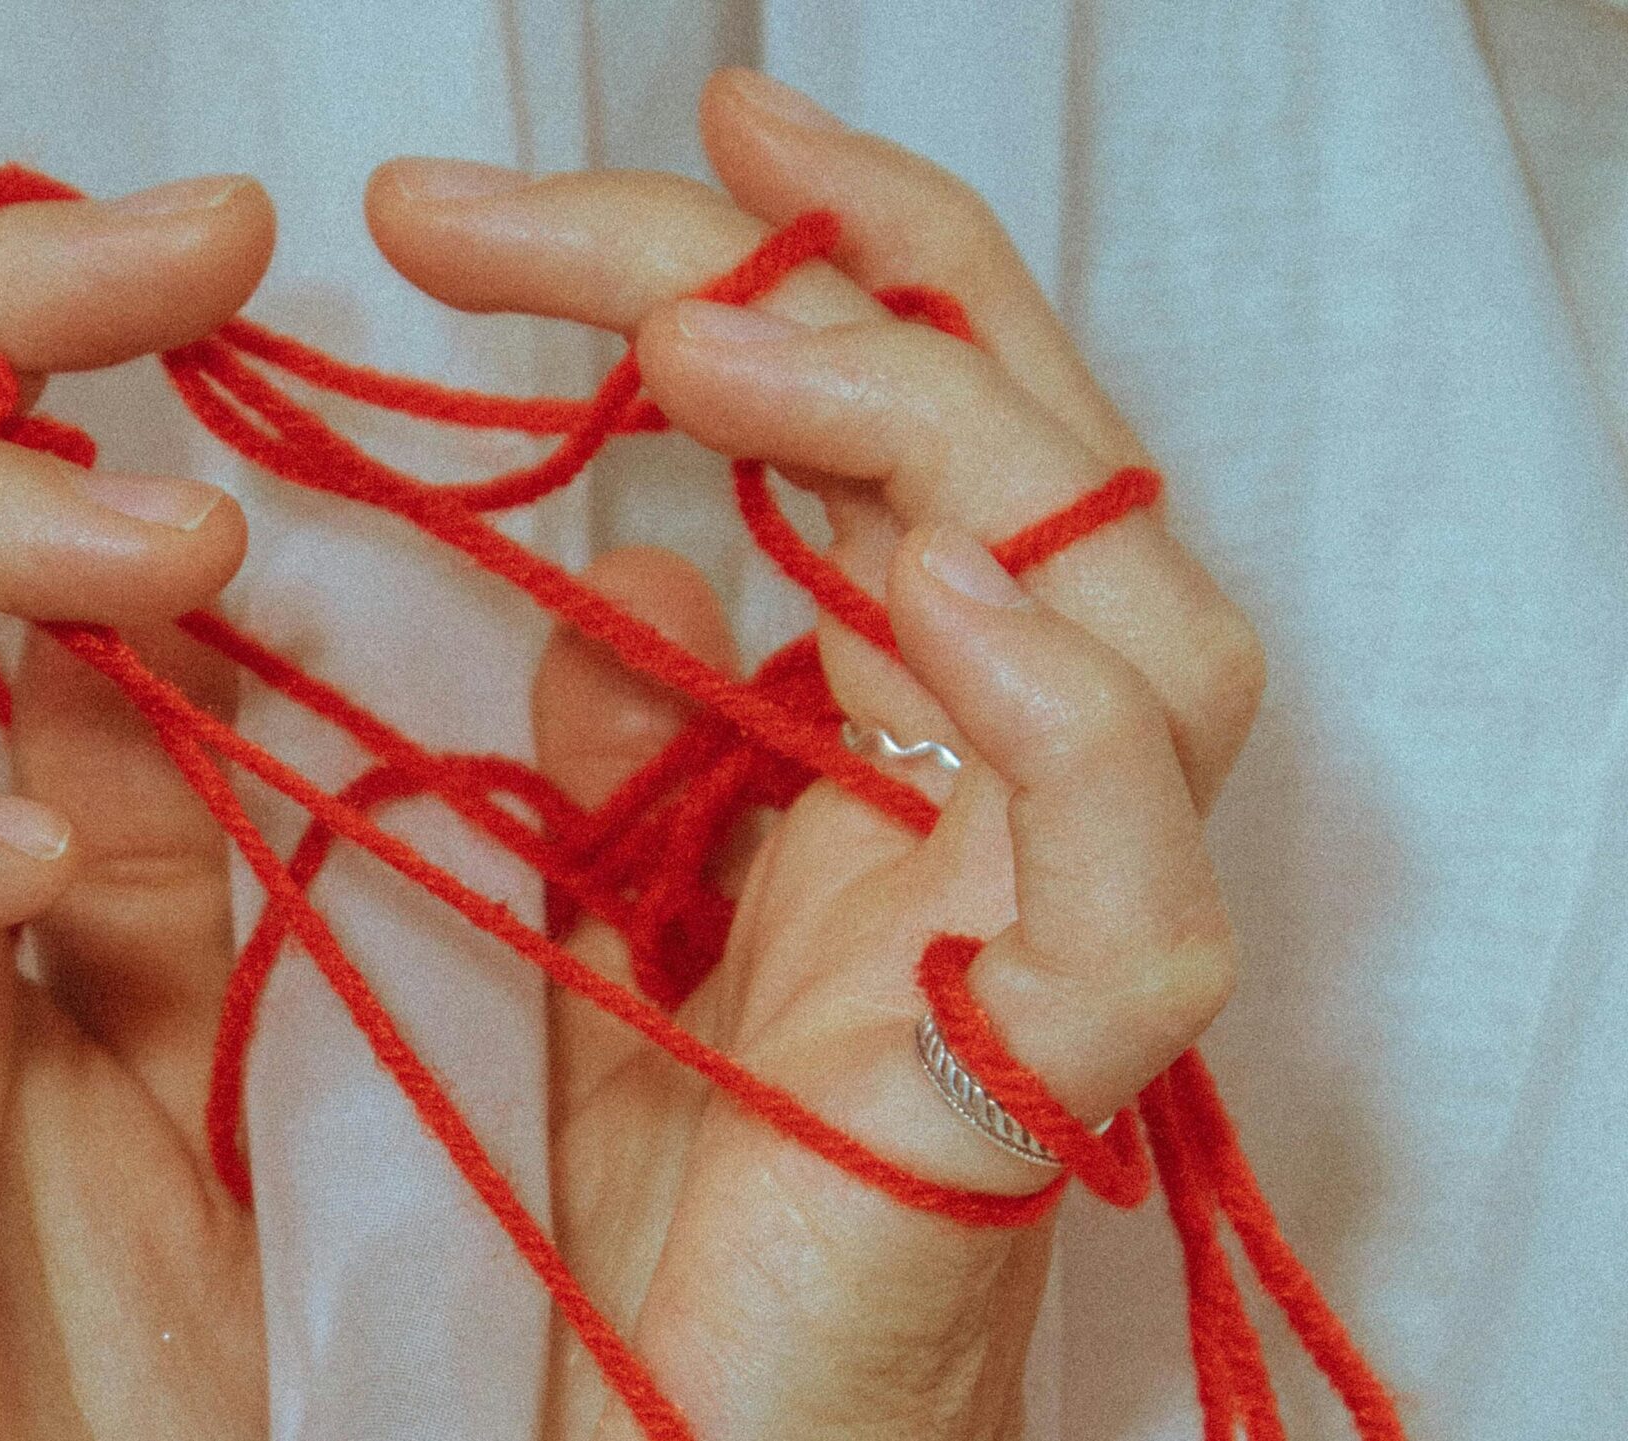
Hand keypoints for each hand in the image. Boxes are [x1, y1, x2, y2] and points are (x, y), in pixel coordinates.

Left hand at [368, 69, 1264, 1438]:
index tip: (697, 124)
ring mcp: (1079, 912)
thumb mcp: (617, 911)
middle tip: (622, 179)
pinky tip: (893, 579)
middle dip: (815, 279)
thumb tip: (635, 578)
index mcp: (925, 733)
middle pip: (1008, 457)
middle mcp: (1034, 789)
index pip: (919, 424)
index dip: (830, 253)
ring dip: (919, 433)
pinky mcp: (1075, 1057)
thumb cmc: (673, 1191)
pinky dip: (1041, 694)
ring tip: (703, 335)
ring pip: (1124, 602)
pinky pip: (1130, 847)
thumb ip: (640, 745)